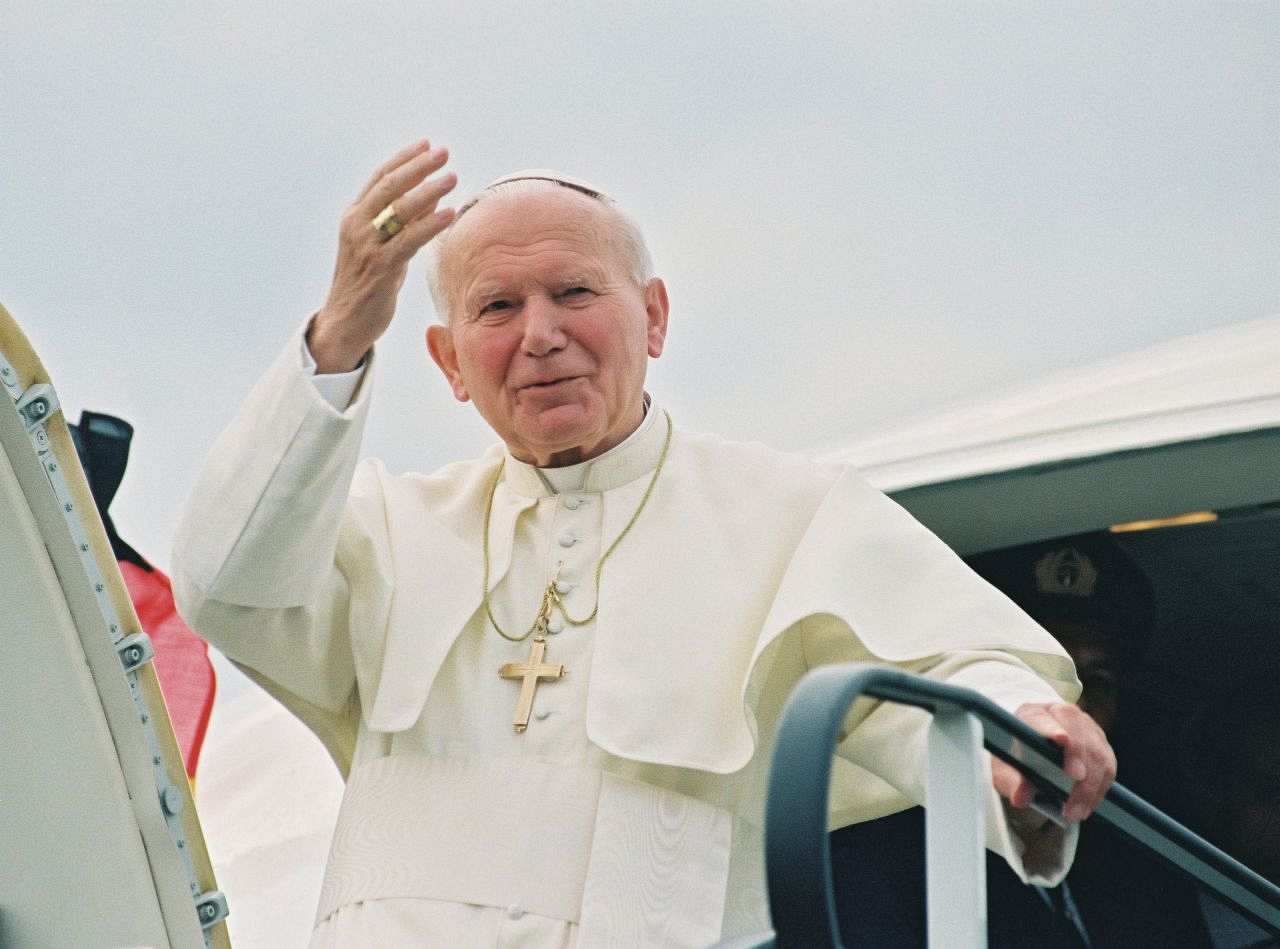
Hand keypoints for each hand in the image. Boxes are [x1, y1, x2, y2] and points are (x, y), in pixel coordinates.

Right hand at [310, 139, 457, 372]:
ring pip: (399, 209)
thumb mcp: (386, 247)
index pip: (380, 178)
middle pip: (389, 186)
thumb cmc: (369, 284)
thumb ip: (405, 222)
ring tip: (453, 177)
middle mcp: (356, 226)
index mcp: (354, 217)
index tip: (426, 143)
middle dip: (418, 166)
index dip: (404, 159)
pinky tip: (449, 213)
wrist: (345, 322)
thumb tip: (432, 195)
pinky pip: (409, 240)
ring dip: (429, 190)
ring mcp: (366, 246)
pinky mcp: (380, 268)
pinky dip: (430, 224)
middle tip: (444, 152)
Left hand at [991, 702, 1115, 822]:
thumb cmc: (1016, 757)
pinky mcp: (1101, 743)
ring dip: (1090, 785)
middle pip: (1077, 731)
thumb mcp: (1005, 770)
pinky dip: (1099, 789)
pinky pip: (1108, 766)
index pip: (1042, 718)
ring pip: (1097, 751)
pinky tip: (1086, 806)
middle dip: (1078, 758)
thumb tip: (1021, 797)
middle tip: (1075, 784)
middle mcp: (1061, 714)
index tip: (1061, 739)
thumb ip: (1011, 781)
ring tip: (1075, 811)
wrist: (1031, 750)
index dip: (1051, 727)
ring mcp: (1085, 727)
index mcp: (1031, 714)